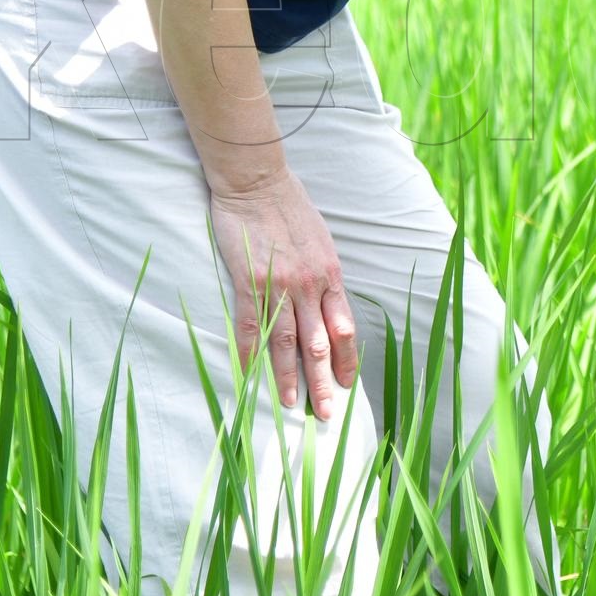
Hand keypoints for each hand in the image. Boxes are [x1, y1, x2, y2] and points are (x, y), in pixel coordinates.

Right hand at [206, 170, 355, 418]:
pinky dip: (250, 354)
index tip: (347, 383)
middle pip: (319, 344)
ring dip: (289, 378)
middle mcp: (309, 286)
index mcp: (330, 275)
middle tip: (327, 413)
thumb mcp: (321, 240)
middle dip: (323, 381)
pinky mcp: (248, 283)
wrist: (257, 182)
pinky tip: (251, 375)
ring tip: (291, 406)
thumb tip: (328, 301)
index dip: (346, 359)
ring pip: (287, 343)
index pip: (344, 328)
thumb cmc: (290, 207)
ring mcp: (278, 286)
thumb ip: (323, 274)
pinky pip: (250, 326)